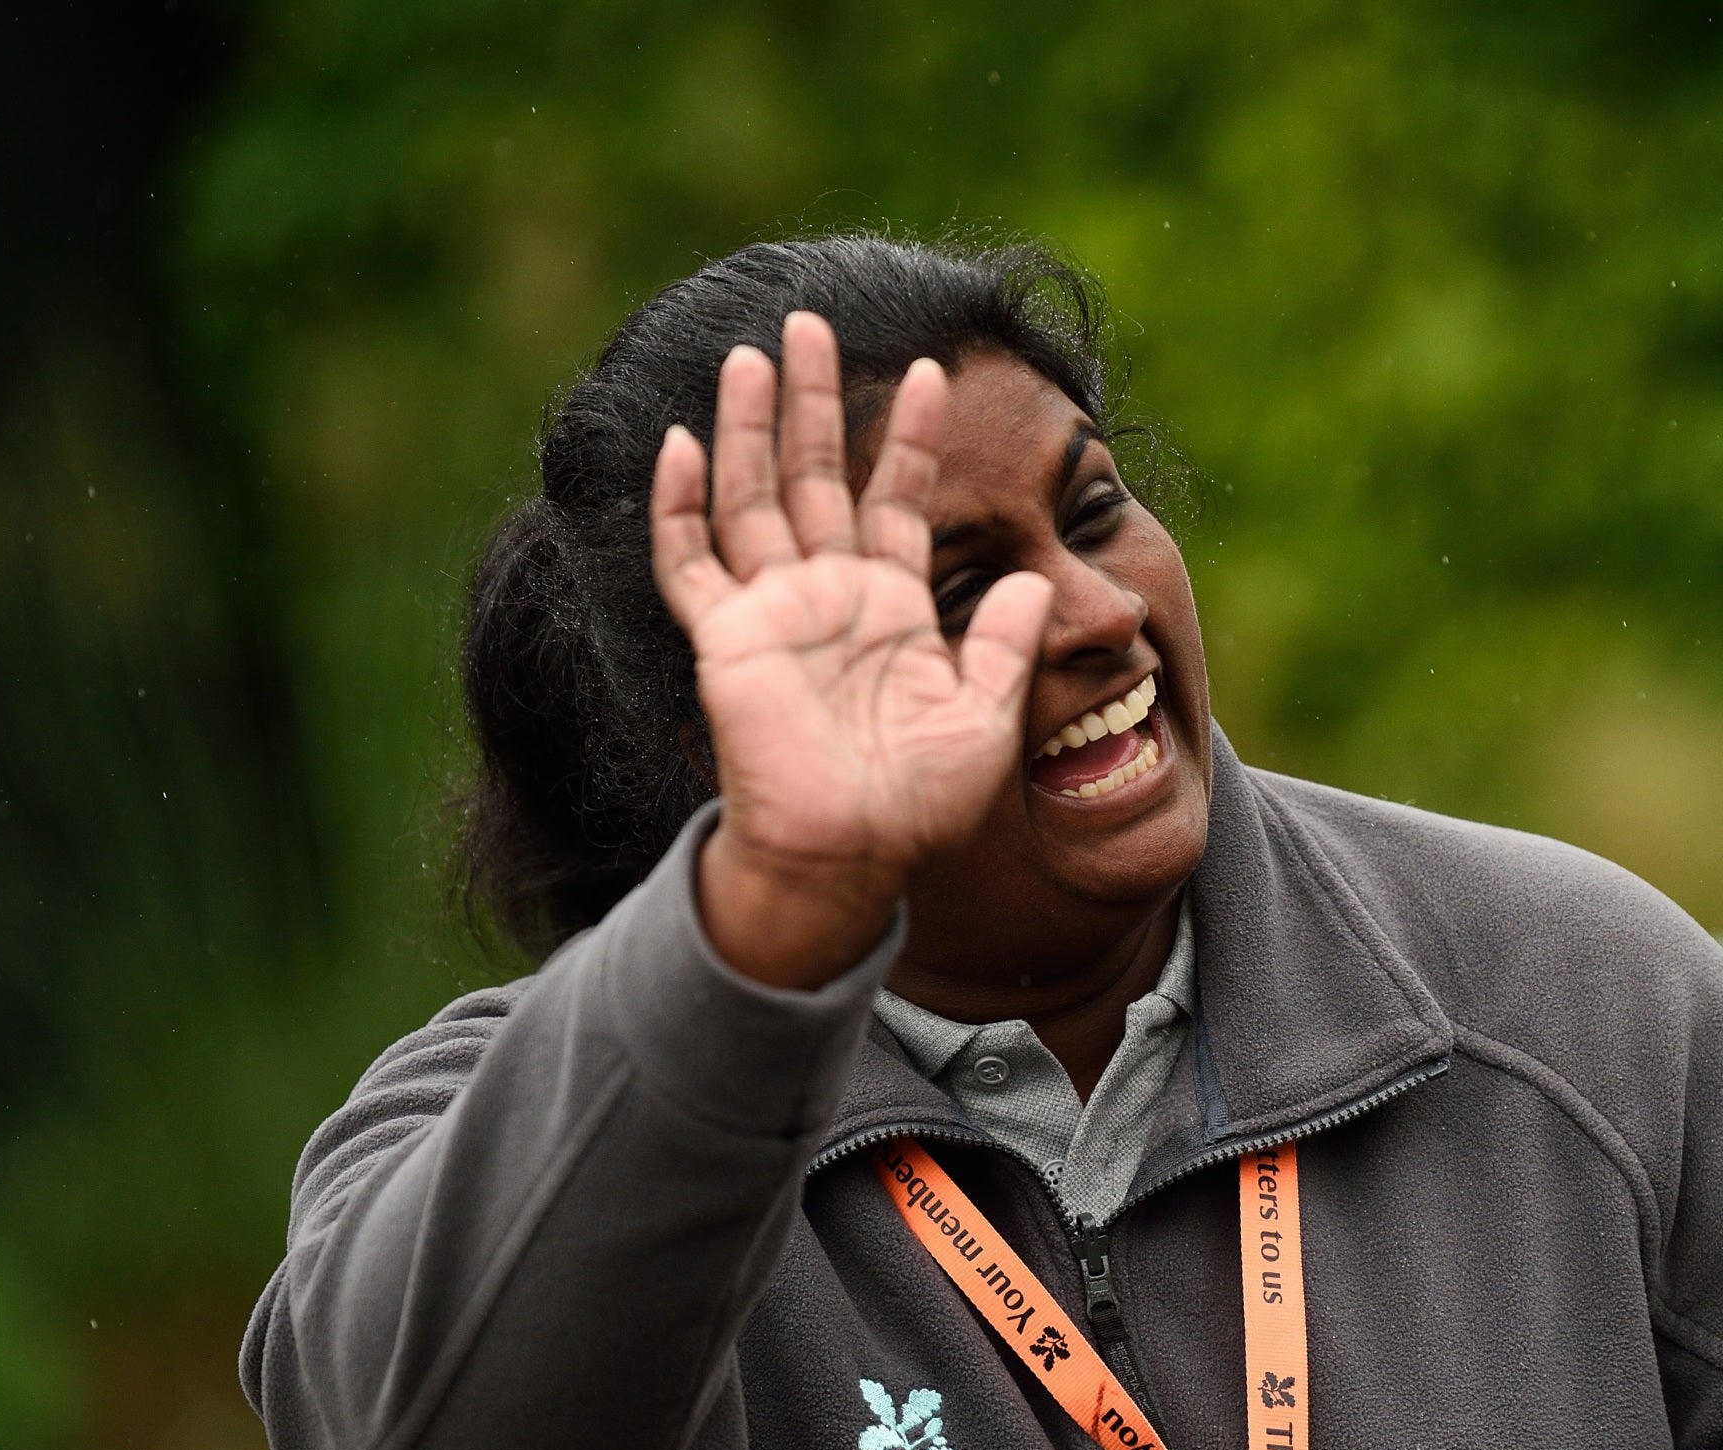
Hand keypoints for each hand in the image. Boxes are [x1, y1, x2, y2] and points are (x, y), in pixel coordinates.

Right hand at [650, 315, 1053, 987]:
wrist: (853, 854)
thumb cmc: (918, 801)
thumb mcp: (985, 716)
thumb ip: (1006, 645)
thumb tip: (1043, 584)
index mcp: (889, 604)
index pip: (897, 496)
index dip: (909, 436)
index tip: (929, 370)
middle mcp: (826, 594)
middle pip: (815, 474)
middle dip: (814, 400)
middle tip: (810, 323)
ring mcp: (770, 612)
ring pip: (752, 497)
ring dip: (747, 427)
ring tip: (750, 355)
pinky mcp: (724, 640)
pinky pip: (690, 562)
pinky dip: (679, 506)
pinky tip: (679, 444)